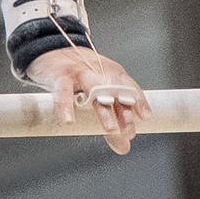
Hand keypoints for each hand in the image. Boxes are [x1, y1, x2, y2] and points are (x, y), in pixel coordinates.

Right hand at [28, 45, 149, 156]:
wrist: (53, 51)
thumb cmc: (80, 76)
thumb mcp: (98, 94)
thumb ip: (111, 119)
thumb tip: (124, 147)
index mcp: (112, 74)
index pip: (129, 86)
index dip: (139, 101)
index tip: (146, 117)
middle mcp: (99, 72)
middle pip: (115, 90)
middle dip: (124, 110)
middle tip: (129, 131)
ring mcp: (80, 73)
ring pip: (94, 89)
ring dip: (104, 110)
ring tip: (110, 128)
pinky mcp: (60, 76)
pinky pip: (63, 92)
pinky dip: (66, 106)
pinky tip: (69, 121)